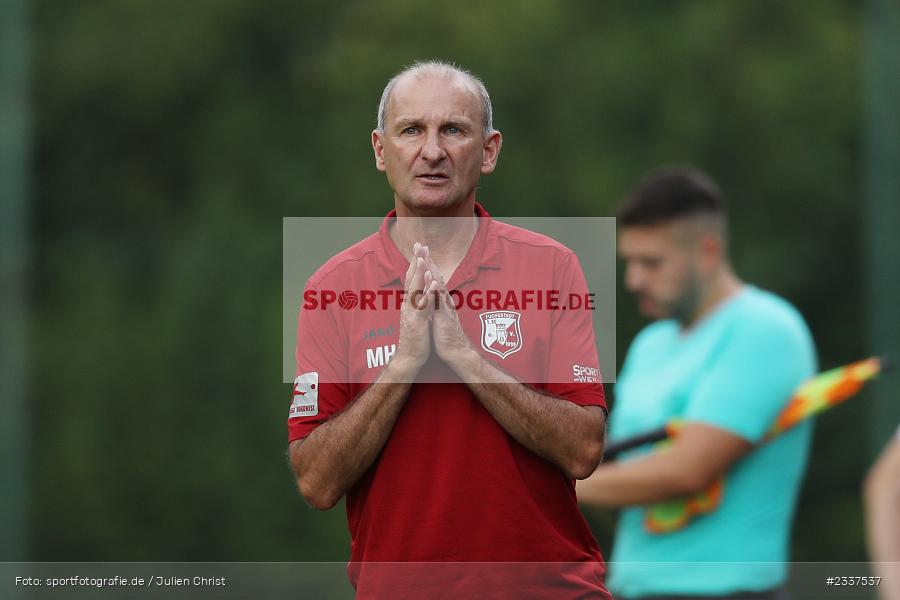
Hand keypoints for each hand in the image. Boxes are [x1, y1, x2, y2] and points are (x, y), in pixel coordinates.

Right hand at [393, 242, 436, 373]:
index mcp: (410, 302)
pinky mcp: (417, 323)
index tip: (420, 248)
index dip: (416, 262)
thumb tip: (421, 290)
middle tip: (419, 245)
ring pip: (415, 290)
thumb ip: (419, 301)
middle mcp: (409, 304)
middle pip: (411, 279)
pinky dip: (427, 295)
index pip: (412, 278)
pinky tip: (433, 285)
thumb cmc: (416, 336)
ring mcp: (412, 313)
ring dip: (418, 274)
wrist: (410, 357)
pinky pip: (423, 307)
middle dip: (416, 261)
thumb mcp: (418, 315)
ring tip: (422, 259)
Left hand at [421, 247, 475, 369]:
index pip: (434, 279)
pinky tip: (432, 281)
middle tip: (423, 245)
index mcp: (441, 301)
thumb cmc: (447, 336)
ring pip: (439, 285)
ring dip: (432, 270)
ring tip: (426, 256)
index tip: (421, 251)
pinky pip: (440, 302)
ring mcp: (445, 308)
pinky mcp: (445, 318)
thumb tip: (433, 296)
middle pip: (436, 277)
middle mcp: (444, 301)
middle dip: (429, 261)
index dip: (427, 265)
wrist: (457, 353)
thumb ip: (437, 305)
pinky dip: (435, 290)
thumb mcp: (439, 317)